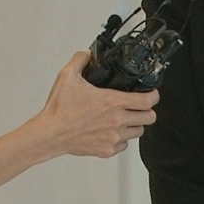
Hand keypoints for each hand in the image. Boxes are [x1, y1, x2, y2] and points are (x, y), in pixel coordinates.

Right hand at [37, 49, 158, 158]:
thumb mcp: (67, 76)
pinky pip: (124, 145)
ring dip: (135, 124)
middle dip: (147, 110)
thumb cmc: (59, 109)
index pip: (148, 100)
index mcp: (112, 102)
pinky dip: (121, 139)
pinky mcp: (107, 150)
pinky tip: (112, 131)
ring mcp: (113, 137)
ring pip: (139, 132)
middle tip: (139, 106)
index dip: (154, 95)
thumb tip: (86, 53)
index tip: (152, 93)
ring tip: (124, 118)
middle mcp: (117, 121)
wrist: (49, 134)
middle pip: (149, 117)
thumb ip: (80, 60)